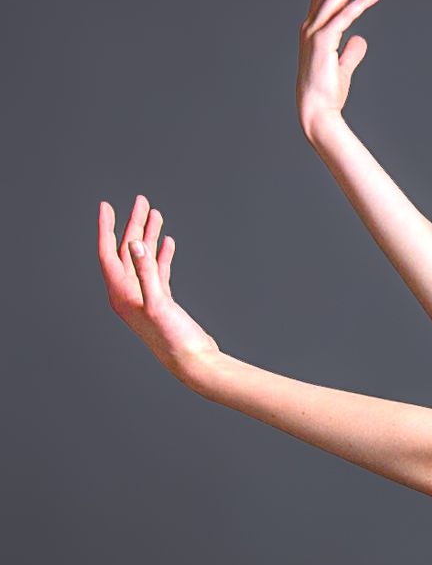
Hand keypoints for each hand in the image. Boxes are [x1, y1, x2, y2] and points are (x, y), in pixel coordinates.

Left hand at [98, 194, 221, 378]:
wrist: (193, 362)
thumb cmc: (174, 339)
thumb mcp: (158, 303)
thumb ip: (146, 272)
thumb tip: (134, 243)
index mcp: (121, 294)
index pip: (108, 253)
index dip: (106, 228)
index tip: (106, 206)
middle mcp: (129, 294)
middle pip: (127, 251)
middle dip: (133, 225)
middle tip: (141, 202)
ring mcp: (145, 297)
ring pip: (143, 258)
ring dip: (149, 236)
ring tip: (156, 214)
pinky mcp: (161, 301)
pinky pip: (157, 271)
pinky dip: (161, 255)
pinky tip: (167, 243)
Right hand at [297, 0, 381, 139]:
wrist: (317, 112)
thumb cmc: (327, 94)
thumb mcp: (342, 68)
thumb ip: (351, 52)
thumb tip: (361, 40)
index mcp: (312, 30)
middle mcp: (310, 26)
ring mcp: (314, 32)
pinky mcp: (324, 42)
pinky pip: (344, 16)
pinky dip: (360, 2)